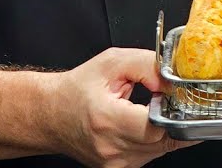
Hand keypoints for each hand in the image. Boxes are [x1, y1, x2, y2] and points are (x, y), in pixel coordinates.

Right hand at [50, 47, 199, 167]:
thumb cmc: (77, 89)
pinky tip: (140, 125)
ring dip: (163, 129)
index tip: (170, 96)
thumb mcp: (112, 62)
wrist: (50, 114)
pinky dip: (153, 139)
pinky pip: (150, 155)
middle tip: (163, 100)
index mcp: (107, 119)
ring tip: (146, 111)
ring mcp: (114, 163)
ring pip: (161, 149)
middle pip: (163, 139)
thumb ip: (147, 66)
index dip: (171, 110)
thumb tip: (170, 82)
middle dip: (171, 118)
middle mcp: (111, 147)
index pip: (156, 126)